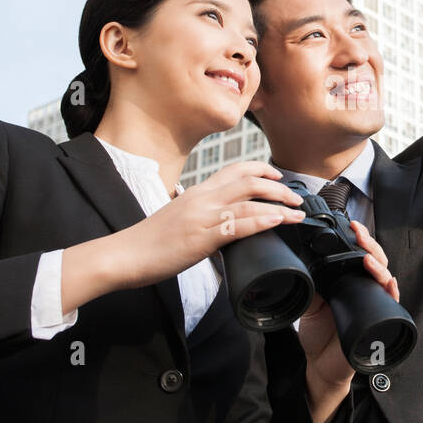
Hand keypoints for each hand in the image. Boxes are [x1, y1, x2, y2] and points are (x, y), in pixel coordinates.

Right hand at [112, 161, 305, 290]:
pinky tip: (278, 221)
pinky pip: (238, 225)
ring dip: (279, 204)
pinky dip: (262, 220)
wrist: (126, 254)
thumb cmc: (152, 241)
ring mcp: (203, 216)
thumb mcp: (181, 217)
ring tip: (297, 213)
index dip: (262, 168)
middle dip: (279, 187)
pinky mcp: (202, 237)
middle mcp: (203, 198)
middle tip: (296, 198)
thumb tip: (224, 222)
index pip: (235, 169)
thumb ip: (202, 213)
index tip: (279, 175)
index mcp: (198, 191)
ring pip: (249, 199)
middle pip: (250, 180)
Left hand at [298, 220, 399, 408]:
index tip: (351, 224)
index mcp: (350, 281)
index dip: (360, 238)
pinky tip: (388, 283)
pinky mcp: (379, 322)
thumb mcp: (310, 301)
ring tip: (367, 257)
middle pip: (376, 261)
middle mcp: (366, 289)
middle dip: (370, 244)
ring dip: (378, 266)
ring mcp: (374, 304)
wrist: (319, 365)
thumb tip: (303, 259)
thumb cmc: (319, 333)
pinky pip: (391, 304)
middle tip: (359, 232)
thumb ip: (312, 281)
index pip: (361, 253)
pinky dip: (391, 292)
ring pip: (386, 278)